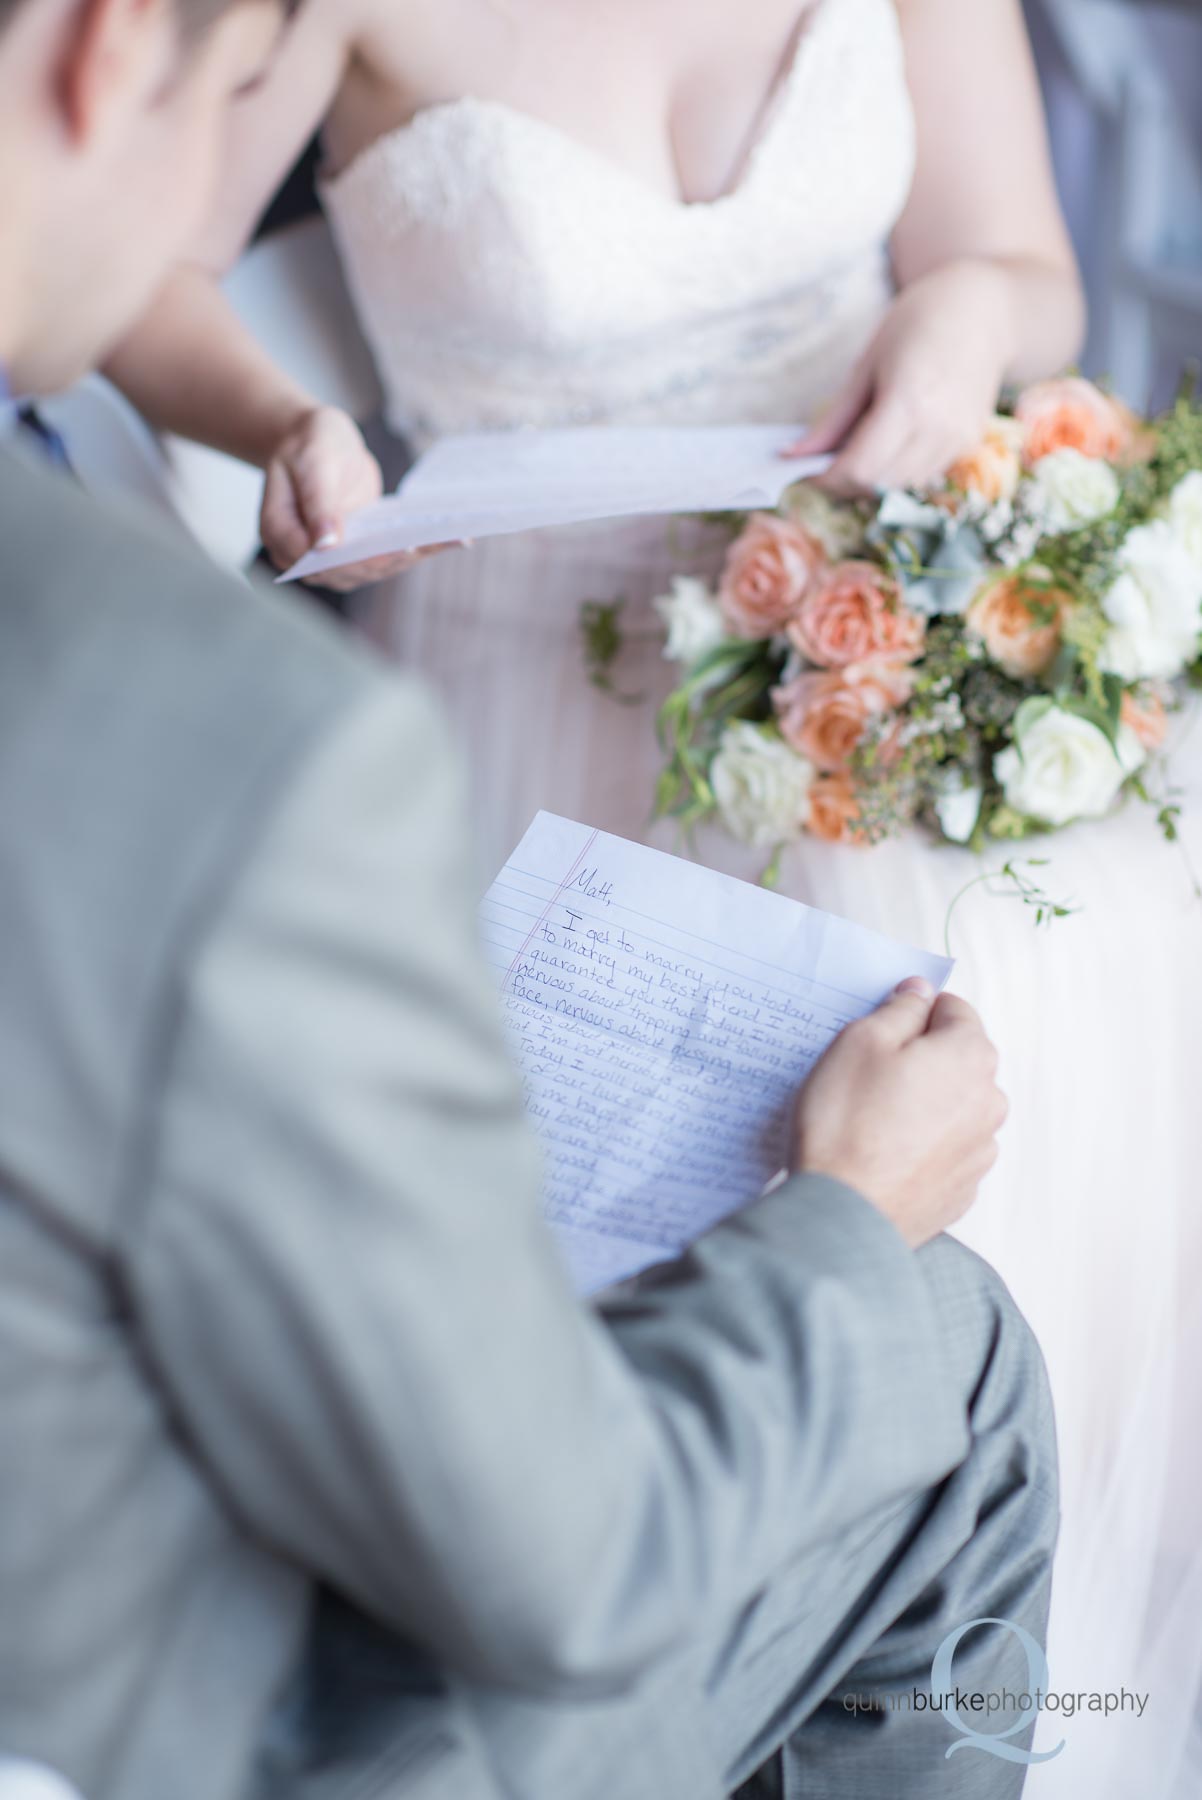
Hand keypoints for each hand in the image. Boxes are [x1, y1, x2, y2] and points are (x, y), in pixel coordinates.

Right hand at [260, 405, 451, 592]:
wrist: (314, 442)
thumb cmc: (307, 443)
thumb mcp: (311, 461)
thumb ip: (317, 502)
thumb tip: (326, 545)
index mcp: (281, 534)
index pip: (320, 560)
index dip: (360, 558)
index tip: (399, 548)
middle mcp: (305, 557)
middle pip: (353, 569)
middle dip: (394, 557)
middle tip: (432, 543)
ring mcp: (333, 559)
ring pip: (376, 568)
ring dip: (414, 555)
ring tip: (453, 539)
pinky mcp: (358, 551)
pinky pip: (388, 555)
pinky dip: (419, 548)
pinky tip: (453, 538)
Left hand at [786, 261, 1015, 497]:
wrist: (983, 310)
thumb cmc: (917, 323)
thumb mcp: (867, 365)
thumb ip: (833, 419)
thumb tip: (794, 454)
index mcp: (907, 403)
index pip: (859, 469)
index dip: (827, 479)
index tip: (805, 471)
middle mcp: (937, 428)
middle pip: (878, 484)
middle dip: (844, 483)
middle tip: (825, 463)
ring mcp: (958, 439)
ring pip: (901, 485)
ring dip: (872, 479)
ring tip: (858, 449)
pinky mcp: (970, 443)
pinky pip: (924, 474)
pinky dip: (898, 470)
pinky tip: (892, 441)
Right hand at [791, 978, 1006, 1246]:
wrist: (844, 1213)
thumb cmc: (847, 1123)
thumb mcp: (860, 1042)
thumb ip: (900, 1009)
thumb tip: (920, 993)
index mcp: (970, 1055)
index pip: (953, 1009)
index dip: (913, 1013)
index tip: (881, 1031)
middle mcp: (990, 1101)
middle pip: (957, 1060)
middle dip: (921, 1060)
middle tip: (870, 1078)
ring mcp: (981, 1150)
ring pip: (953, 1106)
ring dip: (924, 1104)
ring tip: (874, 1122)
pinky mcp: (964, 1189)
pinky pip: (946, 1150)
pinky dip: (923, 1145)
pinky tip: (885, 1154)